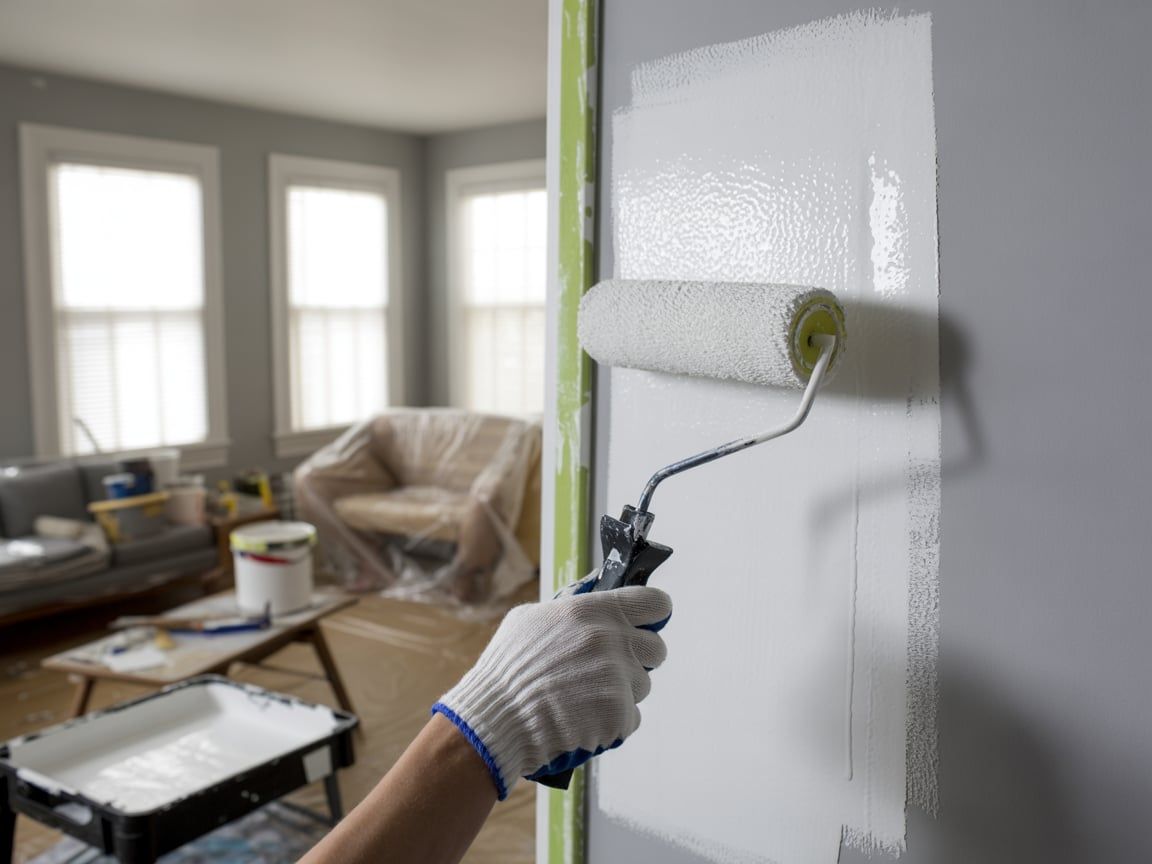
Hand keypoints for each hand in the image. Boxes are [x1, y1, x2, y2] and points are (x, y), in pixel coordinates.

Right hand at [432, 578, 671, 798]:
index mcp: (593, 611)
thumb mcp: (530, 617)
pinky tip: (583, 720)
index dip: (654, 614)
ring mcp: (618, 679)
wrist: (494, 719)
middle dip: (638, 659)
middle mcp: (611, 641)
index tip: (649, 622)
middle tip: (607, 669)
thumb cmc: (506, 668)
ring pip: (642, 685)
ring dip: (621, 692)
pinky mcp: (619, 715)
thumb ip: (570, 601)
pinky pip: (631, 718)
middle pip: (656, 649)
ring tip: (582, 698)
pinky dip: (612, 723)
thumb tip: (597, 586)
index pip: (654, 603)